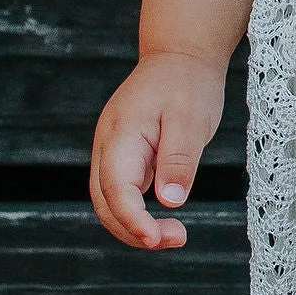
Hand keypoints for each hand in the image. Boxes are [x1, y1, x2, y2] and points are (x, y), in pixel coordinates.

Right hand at [89, 50, 227, 249]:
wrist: (180, 55)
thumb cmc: (187, 83)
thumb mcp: (191, 119)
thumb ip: (179, 160)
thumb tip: (169, 201)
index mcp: (121, 134)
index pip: (116, 189)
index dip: (133, 220)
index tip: (158, 239)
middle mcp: (109, 145)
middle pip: (104, 203)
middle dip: (133, 231)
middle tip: (176, 239)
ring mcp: (114, 151)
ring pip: (110, 202)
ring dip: (135, 226)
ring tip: (174, 235)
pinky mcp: (126, 157)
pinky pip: (123, 193)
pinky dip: (138, 213)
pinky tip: (164, 220)